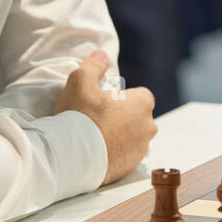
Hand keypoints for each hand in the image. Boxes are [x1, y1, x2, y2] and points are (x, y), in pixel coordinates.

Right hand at [55, 50, 156, 184]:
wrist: (72, 157)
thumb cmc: (79, 115)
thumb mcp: (80, 81)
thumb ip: (94, 65)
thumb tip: (102, 54)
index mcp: (142, 104)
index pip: (140, 95)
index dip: (123, 98)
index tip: (106, 102)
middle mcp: (149, 127)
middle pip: (138, 117)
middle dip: (124, 117)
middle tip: (99, 119)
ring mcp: (141, 149)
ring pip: (134, 137)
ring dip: (121, 136)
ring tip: (97, 137)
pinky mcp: (131, 167)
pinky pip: (126, 156)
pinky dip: (117, 153)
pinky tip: (98, 152)